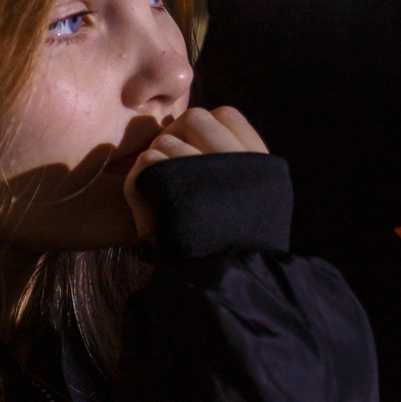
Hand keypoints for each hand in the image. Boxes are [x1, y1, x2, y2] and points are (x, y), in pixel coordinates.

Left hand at [123, 106, 267, 240]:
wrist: (224, 285)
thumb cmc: (234, 253)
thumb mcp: (255, 206)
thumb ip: (236, 170)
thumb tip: (207, 135)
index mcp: (260, 164)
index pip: (227, 116)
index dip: (207, 127)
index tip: (196, 153)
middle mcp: (238, 159)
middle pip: (196, 118)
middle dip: (177, 138)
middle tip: (169, 170)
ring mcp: (207, 170)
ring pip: (167, 140)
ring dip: (157, 163)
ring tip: (161, 196)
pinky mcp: (176, 186)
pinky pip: (148, 162)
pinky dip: (140, 180)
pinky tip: (148, 203)